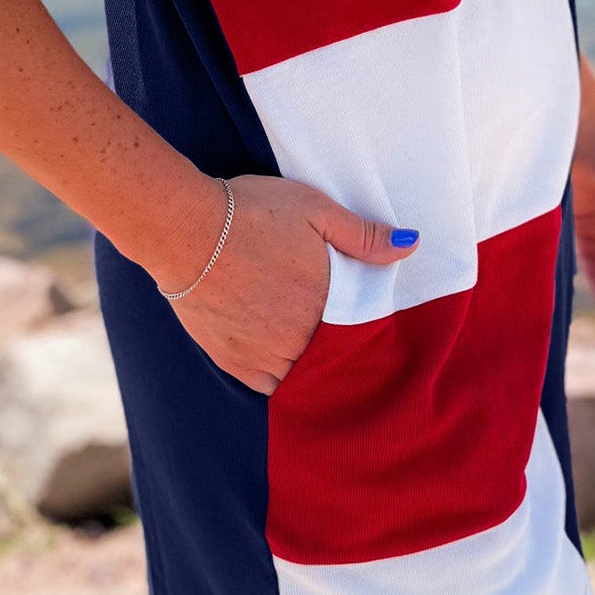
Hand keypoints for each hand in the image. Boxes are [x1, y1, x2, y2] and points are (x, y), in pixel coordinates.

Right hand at [155, 173, 417, 395]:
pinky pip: (268, 385)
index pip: (359, 331)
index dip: (364, 327)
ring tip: (308, 342)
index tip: (366, 322)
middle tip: (334, 331)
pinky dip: (278, 375)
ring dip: (308, 364)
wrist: (184, 229)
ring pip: (301, 375)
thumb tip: (411, 246)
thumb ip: (363, 235)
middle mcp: (298, 339)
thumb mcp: (315, 210)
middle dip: (336, 347)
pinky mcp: (232, 361)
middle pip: (330, 356)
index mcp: (325, 305)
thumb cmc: (252, 213)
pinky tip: (280, 356)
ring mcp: (264, 355)